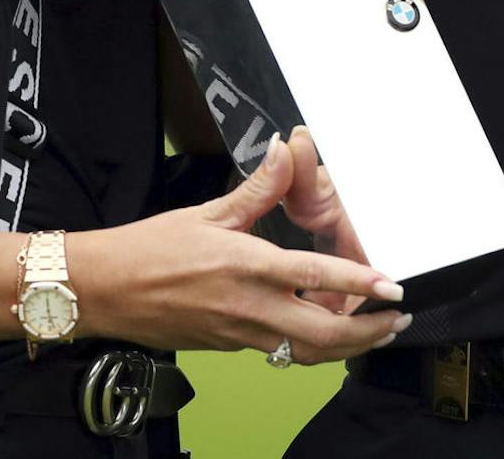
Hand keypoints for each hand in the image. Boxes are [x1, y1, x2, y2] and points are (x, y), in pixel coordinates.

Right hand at [67, 134, 409, 362]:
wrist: (107, 290)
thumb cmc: (151, 249)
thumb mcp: (209, 211)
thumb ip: (258, 187)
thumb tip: (286, 149)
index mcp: (247, 267)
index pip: (316, 278)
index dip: (359, 284)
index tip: (391, 287)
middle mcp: (249, 307)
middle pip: (323, 335)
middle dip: (367, 333)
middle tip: (396, 320)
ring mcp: (240, 334)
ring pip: (306, 352)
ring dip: (346, 347)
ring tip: (374, 333)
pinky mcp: (230, 347)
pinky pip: (281, 354)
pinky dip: (311, 349)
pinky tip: (325, 334)